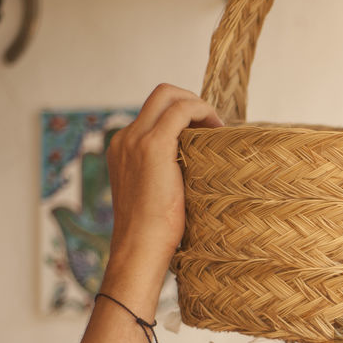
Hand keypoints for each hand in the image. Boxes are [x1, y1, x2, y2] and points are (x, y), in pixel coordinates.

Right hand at [103, 84, 222, 292]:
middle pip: (161, 94)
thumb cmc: (153, 233)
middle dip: (191, 101)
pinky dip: (202, 111)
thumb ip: (167, 176)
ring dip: (199, 105)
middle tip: (215, 125)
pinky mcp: (152, 146)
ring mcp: (136, 139)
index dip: (183, 115)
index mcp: (123, 148)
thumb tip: (196, 173)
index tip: (206, 134)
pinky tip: (218, 130)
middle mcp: (125, 138)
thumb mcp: (156, 196)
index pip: (154, 113)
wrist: (139, 247)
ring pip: (169, 95)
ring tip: (219, 129)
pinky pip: (181, 110)